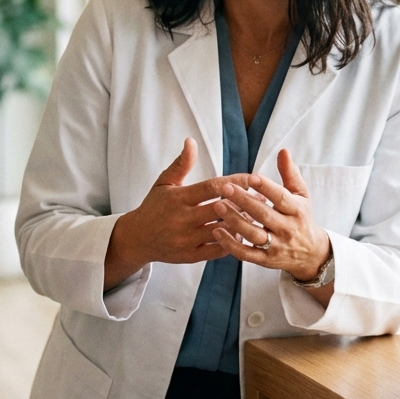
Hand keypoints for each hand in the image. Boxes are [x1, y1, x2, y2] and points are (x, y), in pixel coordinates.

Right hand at [104, 138, 252, 289]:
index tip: (253, 179)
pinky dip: (231, 242)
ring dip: (241, 223)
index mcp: (178, 198)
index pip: (212, 187)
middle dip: (244, 203)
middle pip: (220, 209)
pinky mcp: (189, 256)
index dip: (235, 183)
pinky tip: (241, 233)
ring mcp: (186, 239)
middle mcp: (182, 219)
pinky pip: (217, 250)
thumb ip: (181, 164)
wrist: (137, 238)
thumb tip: (191, 141)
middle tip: (262, 198)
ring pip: (221, 231)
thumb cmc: (154, 206)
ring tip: (257, 216)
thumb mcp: (164, 182)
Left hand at [210, 149, 332, 296]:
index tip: (251, 177)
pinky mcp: (265, 260)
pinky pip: (246, 254)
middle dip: (244, 201)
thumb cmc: (301, 217)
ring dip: (234, 221)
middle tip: (225, 188)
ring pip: (253, 234)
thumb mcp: (301, 195)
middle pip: (264, 215)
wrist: (310, 253)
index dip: (266, 187)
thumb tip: (283, 151)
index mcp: (297, 210)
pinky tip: (217, 231)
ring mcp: (276, 246)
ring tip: (217, 205)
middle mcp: (288, 229)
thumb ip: (290, 174)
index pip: (281, 198)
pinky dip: (231, 244)